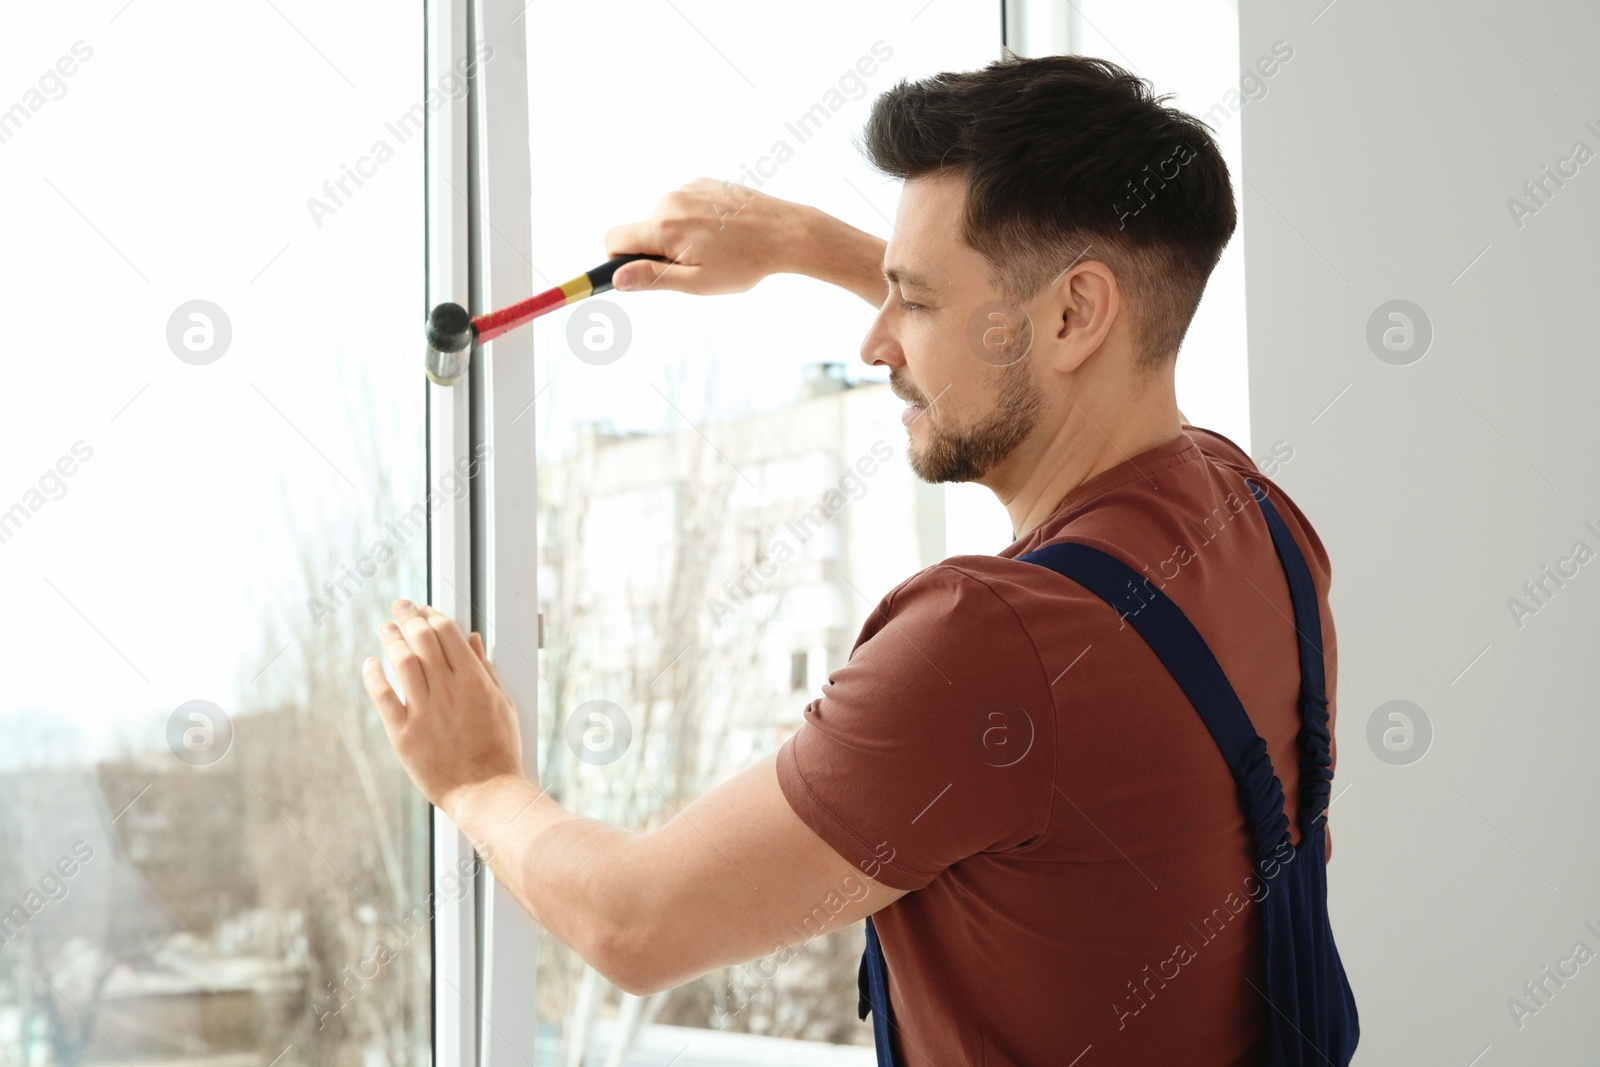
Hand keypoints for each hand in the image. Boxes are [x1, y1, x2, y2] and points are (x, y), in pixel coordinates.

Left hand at [362, 599, 527, 814]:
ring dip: (391, 638)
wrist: (486, 792)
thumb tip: (471, 638)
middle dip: (409, 616)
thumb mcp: (503, 704)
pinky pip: (383, 696)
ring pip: (402, 661)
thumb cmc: (499, 750)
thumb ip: (485, 669)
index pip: (448, 633)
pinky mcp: (404, 733)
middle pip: (423, 639)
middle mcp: (448, 691)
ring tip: (385, 628)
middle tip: (400, 606)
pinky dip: (374, 675)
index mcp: (475, 681)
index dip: (433, 615)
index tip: (424, 609)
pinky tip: (370, 663)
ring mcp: (425, 711)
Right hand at [604, 177, 810, 293]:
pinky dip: (694, 220)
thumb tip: (617, 278)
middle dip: (658, 251)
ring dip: (678, 236)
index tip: (637, 273)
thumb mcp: (697, 281)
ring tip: (714, 248)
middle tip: (696, 264)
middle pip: (642, 231)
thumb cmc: (744, 263)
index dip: (618, 262)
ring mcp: (688, 188)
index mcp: (664, 228)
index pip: (614, 240)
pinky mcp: (703, 182)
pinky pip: (684, 205)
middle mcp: (670, 201)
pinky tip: (721, 231)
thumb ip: (653, 278)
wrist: (785, 232)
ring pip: (664, 219)